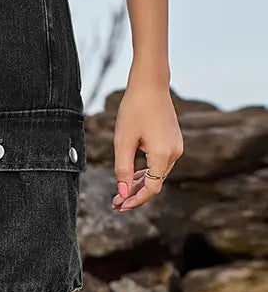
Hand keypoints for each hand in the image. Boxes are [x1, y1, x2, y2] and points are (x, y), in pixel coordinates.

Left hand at [111, 76, 183, 210]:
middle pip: (155, 183)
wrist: (150, 84)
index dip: (136, 200)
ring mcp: (176, 146)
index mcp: (163, 154)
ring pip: (158, 174)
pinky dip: (147, 172)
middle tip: (116, 204)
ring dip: (140, 184)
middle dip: (135, 194)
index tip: (120, 206)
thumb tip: (123, 193)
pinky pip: (160, 164)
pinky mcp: (173, 141)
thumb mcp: (123, 142)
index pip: (151, 188)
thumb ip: (123, 170)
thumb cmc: (134, 109)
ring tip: (121, 193)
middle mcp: (174, 152)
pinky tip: (133, 177)